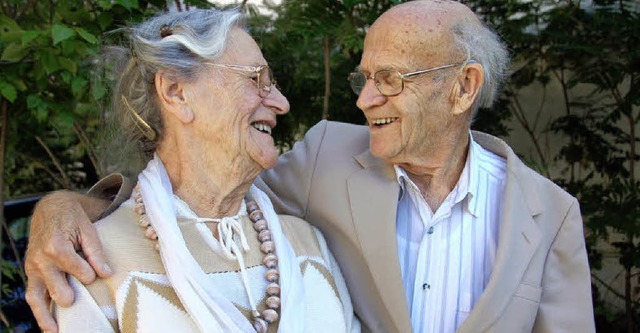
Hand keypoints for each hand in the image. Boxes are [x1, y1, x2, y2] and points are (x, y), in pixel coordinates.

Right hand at [24, 190, 111, 332]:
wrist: (50, 209)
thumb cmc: (73, 219)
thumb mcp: (88, 230)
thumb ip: (96, 253)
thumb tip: (106, 274)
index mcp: (57, 246)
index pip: (78, 271)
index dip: (89, 275)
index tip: (95, 274)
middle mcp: (41, 260)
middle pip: (58, 289)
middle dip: (72, 295)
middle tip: (81, 298)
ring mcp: (33, 268)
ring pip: (38, 298)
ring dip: (49, 316)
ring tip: (59, 332)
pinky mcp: (31, 273)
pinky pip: (32, 296)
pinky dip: (40, 312)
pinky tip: (50, 326)